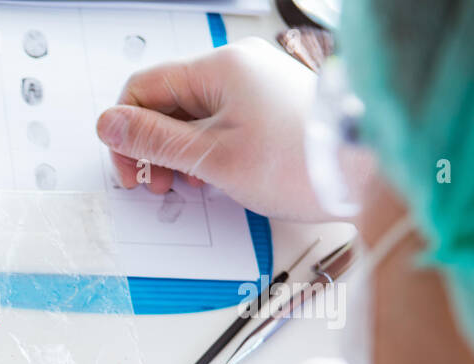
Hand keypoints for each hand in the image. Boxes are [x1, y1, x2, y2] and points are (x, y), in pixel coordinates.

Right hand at [96, 37, 328, 221]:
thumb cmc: (300, 163)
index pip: (143, 88)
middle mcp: (236, 68)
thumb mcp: (212, 158)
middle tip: (157, 185)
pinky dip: (204, 151)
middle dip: (153, 147)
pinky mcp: (266, 107)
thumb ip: (154, 141)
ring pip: (190, 116)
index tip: (132, 170)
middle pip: (166, 103)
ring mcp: (253, 86)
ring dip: (177, 153)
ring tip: (186, 185)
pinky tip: (211, 178)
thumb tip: (108, 125)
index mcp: (220, 68)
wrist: (365, 172)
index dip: (127, 132)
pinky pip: (217, 123)